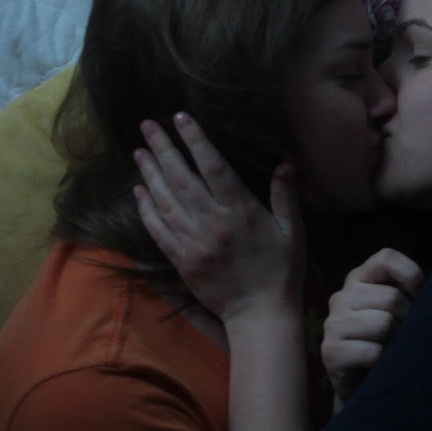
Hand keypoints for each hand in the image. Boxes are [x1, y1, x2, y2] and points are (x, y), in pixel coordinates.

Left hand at [132, 113, 304, 321]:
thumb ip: (285, 197)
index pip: (214, 167)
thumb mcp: (293, 231)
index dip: (196, 141)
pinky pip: (158, 229)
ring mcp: (194, 242)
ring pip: (166, 200)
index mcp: (242, 212)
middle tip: (147, 125)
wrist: (260, 312)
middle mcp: (214, 222)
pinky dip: (146, 208)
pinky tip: (139, 190)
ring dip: (150, 173)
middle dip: (164, 148)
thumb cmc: (282, 270)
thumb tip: (285, 164)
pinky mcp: (181, 260)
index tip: (180, 118)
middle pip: (182, 178)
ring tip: (139, 150)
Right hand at [322, 248, 424, 400]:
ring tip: (391, 349)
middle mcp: (342, 297)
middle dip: (407, 319)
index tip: (419, 297)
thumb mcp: (396, 310)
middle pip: (392, 298)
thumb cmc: (386, 341)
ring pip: (383, 324)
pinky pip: (373, 351)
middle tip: (403, 335)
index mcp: (358, 279)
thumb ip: (407, 292)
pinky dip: (384, 361)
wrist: (362, 384)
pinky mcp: (330, 351)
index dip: (411, 275)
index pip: (386, 258)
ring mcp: (332, 324)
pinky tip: (379, 364)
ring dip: (396, 341)